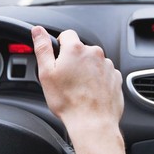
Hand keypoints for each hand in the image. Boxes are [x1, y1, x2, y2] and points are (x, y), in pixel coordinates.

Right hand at [31, 26, 127, 153]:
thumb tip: (37, 30)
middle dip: (73, 61)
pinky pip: (104, 74)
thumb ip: (42, 48)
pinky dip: (97, 80)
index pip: (67, 35)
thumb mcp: (46, 73)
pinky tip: (90, 93)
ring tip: (79, 89)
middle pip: (80, 50)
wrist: (92, 123)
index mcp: (76, 49)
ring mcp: (107, 65)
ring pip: (93, 62)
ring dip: (86, 71)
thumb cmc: (68, 101)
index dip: (60, 46)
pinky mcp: (115, 78)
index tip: (58, 60)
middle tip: (66, 79)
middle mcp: (94, 53)